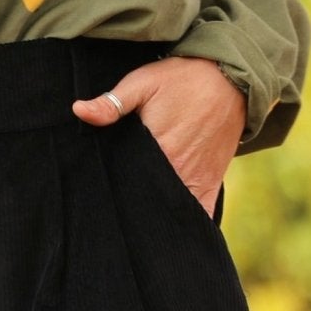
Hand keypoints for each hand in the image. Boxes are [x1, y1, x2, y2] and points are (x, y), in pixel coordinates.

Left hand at [71, 54, 245, 215]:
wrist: (231, 78)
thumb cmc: (182, 79)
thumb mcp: (143, 82)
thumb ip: (112, 102)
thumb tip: (78, 111)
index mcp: (159, 150)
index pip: (128, 184)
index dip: (114, 193)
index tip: (103, 197)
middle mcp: (180, 171)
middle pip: (149, 202)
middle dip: (134, 208)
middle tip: (115, 212)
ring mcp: (197, 180)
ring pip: (173, 212)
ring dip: (157, 217)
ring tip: (139, 225)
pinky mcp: (212, 182)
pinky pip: (200, 214)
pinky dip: (188, 224)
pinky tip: (170, 232)